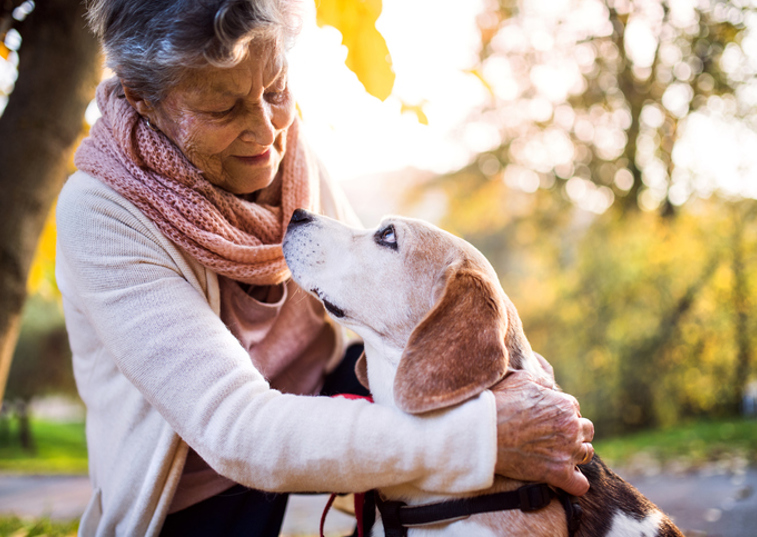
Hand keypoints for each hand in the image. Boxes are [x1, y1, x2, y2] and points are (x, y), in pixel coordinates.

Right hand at [491, 370, 593, 495]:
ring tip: (559, 455)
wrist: (484, 432)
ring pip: (587, 454)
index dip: (561, 414)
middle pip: (586, 430)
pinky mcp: (558, 473)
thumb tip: (548, 384)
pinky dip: (574, 482)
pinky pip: (580, 484)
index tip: (548, 420)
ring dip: (576, 454)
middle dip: (574, 432)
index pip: (574, 409)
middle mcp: (571, 428)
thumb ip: (541, 380)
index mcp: (564, 405)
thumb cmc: (499, 403)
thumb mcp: (521, 379)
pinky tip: (564, 478)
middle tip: (554, 436)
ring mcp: (567, 451)